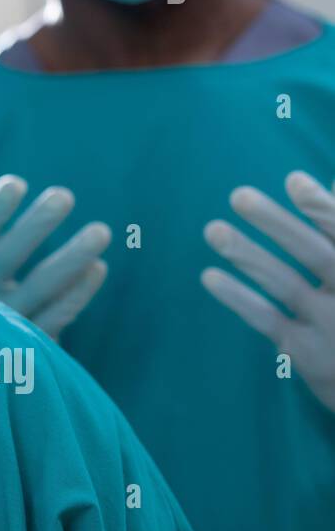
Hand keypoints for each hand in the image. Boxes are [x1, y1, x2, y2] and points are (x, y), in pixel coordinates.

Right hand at [0, 175, 110, 338]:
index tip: (16, 182)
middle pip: (7, 257)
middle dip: (35, 225)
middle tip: (63, 195)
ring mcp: (2, 324)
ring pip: (40, 286)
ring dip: (70, 258)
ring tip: (101, 230)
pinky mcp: (26, 348)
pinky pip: (56, 317)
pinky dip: (77, 293)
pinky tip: (97, 268)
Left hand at [203, 171, 334, 412]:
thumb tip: (331, 177)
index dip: (323, 208)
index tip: (293, 179)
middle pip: (316, 255)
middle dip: (277, 224)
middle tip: (238, 195)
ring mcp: (331, 328)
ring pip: (286, 286)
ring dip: (248, 255)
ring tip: (212, 230)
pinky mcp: (306, 352)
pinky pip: (266, 320)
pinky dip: (239, 298)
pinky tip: (209, 276)